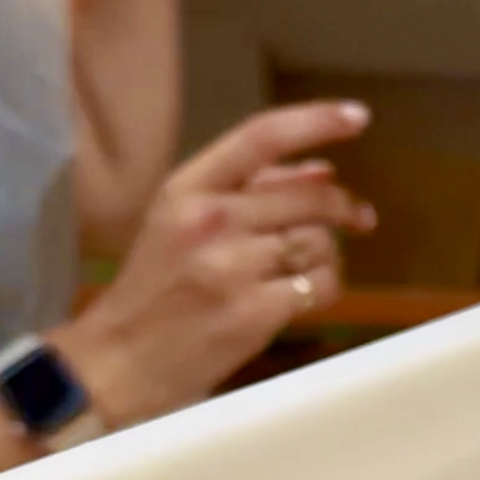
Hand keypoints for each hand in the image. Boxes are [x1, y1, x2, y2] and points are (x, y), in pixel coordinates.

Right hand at [47, 100, 374, 427]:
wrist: (120, 362)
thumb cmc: (154, 292)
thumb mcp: (178, 224)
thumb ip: (245, 191)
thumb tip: (323, 172)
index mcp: (186, 189)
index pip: (261, 138)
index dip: (316, 122)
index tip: (358, 117)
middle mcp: (210, 219)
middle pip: (309, 196)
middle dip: (344, 206)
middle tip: (360, 218)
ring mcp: (233, 266)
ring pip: (320, 242)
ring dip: (328, 255)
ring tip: (307, 270)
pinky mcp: (256, 311)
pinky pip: (322, 285)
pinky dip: (326, 289)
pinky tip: (305, 297)